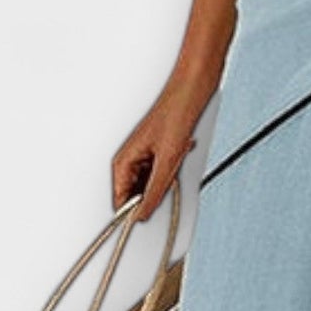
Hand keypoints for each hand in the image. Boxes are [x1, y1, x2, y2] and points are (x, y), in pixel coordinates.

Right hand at [112, 87, 202, 221]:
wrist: (191, 94)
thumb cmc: (175, 115)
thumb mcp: (167, 160)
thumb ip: (155, 191)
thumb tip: (143, 213)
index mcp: (122, 161)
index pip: (119, 201)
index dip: (133, 212)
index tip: (147, 215)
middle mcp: (129, 160)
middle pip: (135, 195)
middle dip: (153, 194)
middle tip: (167, 178)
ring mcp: (142, 157)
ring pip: (149, 186)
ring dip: (164, 181)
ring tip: (174, 160)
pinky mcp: (156, 154)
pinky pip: (160, 174)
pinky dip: (171, 172)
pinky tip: (178, 156)